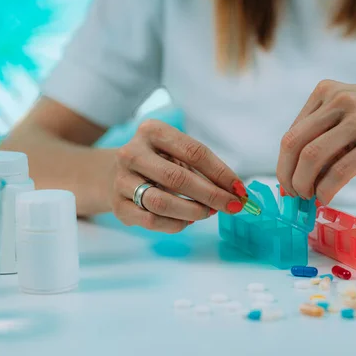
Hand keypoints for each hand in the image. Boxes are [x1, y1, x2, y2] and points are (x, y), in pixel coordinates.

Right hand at [110, 119, 246, 232]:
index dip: (220, 172)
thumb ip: (205, 170)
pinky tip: (187, 221)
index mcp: (152, 131)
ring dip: (193, 211)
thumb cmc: (159, 162)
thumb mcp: (179, 155)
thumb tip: (235, 192)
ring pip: (162, 202)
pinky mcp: (118, 206)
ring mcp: (121, 180)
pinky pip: (151, 220)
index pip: (194, 152)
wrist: (115, 173)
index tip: (239, 188)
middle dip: (211, 195)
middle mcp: (132, 153)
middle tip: (232, 206)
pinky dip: (176, 224)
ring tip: (209, 213)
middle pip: (178, 178)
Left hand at [276, 80, 355, 203]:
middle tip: (294, 195)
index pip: (292, 133)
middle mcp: (340, 100)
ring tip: (309, 198)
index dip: (284, 164)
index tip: (288, 183)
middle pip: (295, 145)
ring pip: (313, 157)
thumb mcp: (353, 114)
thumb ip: (326, 135)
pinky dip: (327, 189)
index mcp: (328, 91)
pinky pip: (340, 170)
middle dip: (288, 176)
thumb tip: (297, 175)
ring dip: (304, 185)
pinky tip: (326, 197)